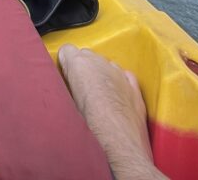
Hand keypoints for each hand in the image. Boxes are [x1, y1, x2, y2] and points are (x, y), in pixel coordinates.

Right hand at [58, 45, 166, 179]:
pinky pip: (122, 76)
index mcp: (80, 64)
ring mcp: (120, 73)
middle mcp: (101, 63)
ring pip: (105, 65)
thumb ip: (64, 85)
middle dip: (82, 68)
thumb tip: (62, 83)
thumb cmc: (90, 127)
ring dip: (100, 75)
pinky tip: (115, 99)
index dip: (65, 64)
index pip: (67, 50)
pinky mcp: (135, 86)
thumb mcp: (66, 104)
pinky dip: (117, 83)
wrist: (121, 147)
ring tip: (97, 97)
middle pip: (86, 56)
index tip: (65, 77)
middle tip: (78, 90)